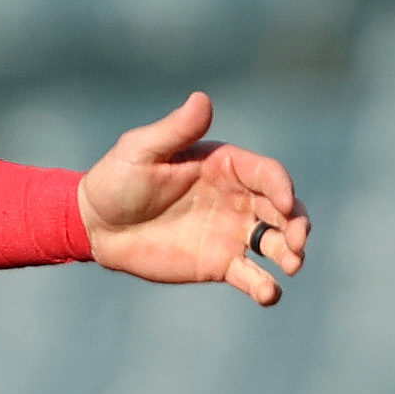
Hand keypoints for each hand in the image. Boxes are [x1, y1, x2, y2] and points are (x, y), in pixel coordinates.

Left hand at [81, 91, 310, 306]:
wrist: (96, 225)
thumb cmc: (118, 179)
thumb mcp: (142, 150)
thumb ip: (176, 130)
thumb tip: (202, 99)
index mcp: (226, 166)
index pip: (267, 174)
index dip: (282, 187)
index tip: (285, 204)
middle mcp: (237, 198)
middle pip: (284, 209)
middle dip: (298, 224)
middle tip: (298, 243)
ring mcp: (232, 232)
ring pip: (276, 242)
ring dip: (291, 253)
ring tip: (291, 266)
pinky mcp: (220, 263)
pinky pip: (250, 275)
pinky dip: (264, 287)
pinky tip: (268, 295)